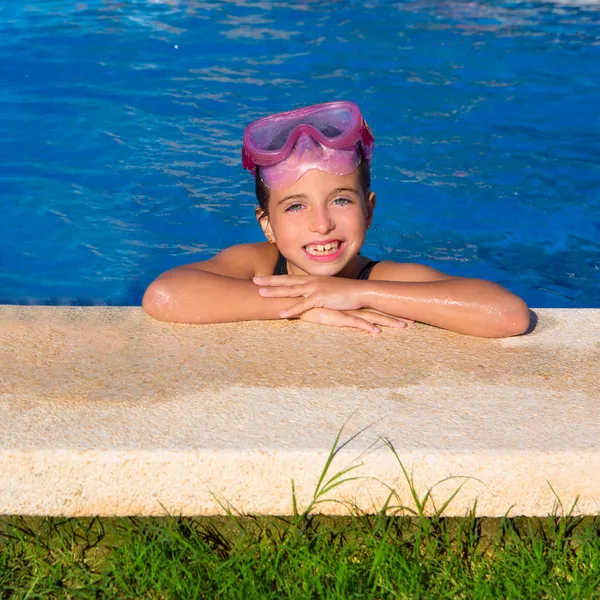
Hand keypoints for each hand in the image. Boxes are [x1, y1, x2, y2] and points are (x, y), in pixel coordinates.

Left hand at [253, 274, 365, 317]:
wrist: (360, 291)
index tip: (260, 277)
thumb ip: (316, 291)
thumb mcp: (327, 289)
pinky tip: (281, 313)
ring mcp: (315, 289)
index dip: (274, 278)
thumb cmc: (345, 292)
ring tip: (260, 293)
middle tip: (253, 281)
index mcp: (311, 279)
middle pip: (286, 281)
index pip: (289, 278)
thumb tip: (307, 294)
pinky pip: (303, 305)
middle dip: (269, 281)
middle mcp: (311, 282)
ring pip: (291, 291)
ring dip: (275, 292)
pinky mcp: (321, 298)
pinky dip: (292, 309)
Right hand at [299, 308, 413, 334]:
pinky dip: (367, 328)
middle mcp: (351, 307)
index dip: (390, 311)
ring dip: (388, 322)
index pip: (375, 308)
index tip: (405, 314)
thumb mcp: (327, 311)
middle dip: (396, 315)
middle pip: (379, 311)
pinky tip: (377, 333)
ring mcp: (346, 312)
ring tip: (405, 326)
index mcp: (351, 306)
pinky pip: (355, 323)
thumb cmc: (308, 307)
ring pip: (372, 317)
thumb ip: (335, 313)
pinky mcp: (337, 317)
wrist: (295, 301)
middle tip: (414, 320)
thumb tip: (344, 317)